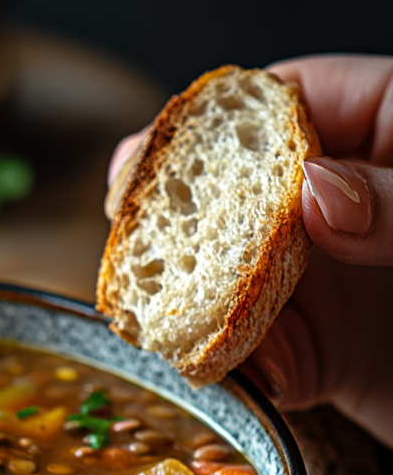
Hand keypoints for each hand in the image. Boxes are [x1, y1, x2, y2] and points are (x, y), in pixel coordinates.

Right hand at [106, 55, 392, 447]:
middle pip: (244, 193)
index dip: (220, 128)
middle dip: (179, 211)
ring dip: (189, 298)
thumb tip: (315, 192)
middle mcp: (349, 207)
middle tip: (125, 222)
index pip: (293, 104)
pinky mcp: (322, 355)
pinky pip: (259, 357)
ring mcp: (330, 282)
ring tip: (146, 306)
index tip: (159, 156)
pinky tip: (206, 369)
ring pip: (236, 278)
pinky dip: (230, 369)